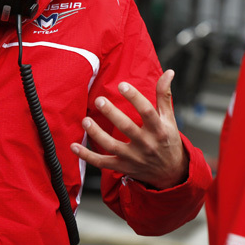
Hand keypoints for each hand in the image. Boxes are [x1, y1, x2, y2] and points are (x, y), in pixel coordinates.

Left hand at [71, 70, 187, 189]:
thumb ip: (164, 95)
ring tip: (85, 120)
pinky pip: (102, 162)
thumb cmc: (167, 139)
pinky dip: (86, 156)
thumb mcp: (169, 118)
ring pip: (111, 146)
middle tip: (99, 100)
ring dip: (96, 133)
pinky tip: (74, 146)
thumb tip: (169, 72)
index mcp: (158, 129)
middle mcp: (146, 144)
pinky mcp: (123, 166)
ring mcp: (133, 157)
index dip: (134, 97)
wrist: (170, 172)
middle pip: (126, 127)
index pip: (147, 111)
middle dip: (111, 113)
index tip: (122, 85)